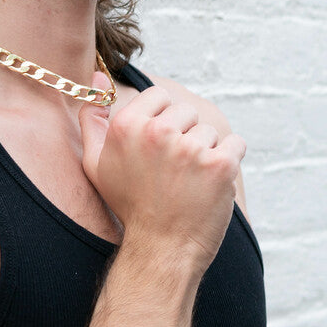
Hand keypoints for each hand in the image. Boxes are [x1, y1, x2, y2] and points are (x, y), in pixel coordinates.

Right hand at [79, 73, 245, 272]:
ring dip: (205, 152)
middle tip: (173, 170)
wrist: (161, 251)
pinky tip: (210, 182)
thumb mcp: (96, 163)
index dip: (162, 121)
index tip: (160, 147)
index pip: (160, 96)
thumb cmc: (129, 205)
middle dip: (184, 136)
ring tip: (189, 181)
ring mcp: (191, 148)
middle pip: (186, 111)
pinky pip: (235, 144)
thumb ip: (91, 118)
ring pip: (209, 131)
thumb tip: (95, 76)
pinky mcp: (221, 165)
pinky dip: (229, 160)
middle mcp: (157, 132)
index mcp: (127, 125)